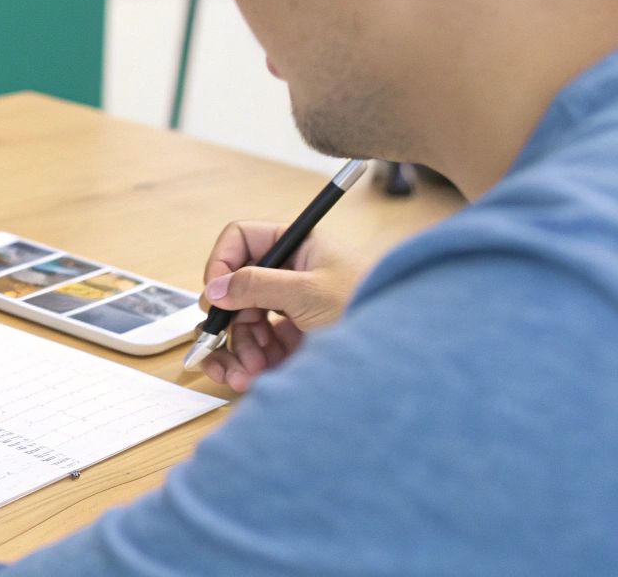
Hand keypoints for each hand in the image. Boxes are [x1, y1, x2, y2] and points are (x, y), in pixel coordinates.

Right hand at [197, 219, 363, 391]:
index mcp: (296, 246)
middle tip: (220, 341)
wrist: (403, 352)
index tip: (215, 292)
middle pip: (236, 289)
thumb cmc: (368, 306)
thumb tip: (216, 287)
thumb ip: (258, 286)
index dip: (223, 262)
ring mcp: (289, 309)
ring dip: (237, 348)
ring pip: (242, 323)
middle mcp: (289, 274)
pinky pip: (256, 348)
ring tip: (246, 371)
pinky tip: (249, 377)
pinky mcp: (291, 341)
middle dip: (229, 319)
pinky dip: (247, 363)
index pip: (243, 239)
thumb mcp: (309, 292)